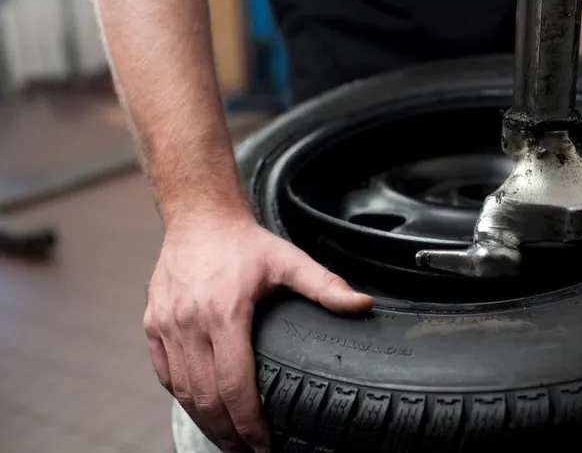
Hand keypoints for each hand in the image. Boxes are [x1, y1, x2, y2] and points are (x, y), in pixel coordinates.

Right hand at [142, 212, 373, 451]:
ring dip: (206, 422)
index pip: (235, 385)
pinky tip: (202, 410)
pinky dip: (184, 398)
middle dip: (230, 434)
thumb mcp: (289, 260)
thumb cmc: (243, 243)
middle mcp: (190, 323)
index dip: (250, 423)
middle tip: (249, 452)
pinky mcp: (152, 325)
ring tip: (229, 441)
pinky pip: (165, 375)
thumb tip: (363, 305)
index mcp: (224, 313)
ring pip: (184, 392)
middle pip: (207, 398)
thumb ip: (326, 286)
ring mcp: (166, 326)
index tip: (264, 445)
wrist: (198, 218)